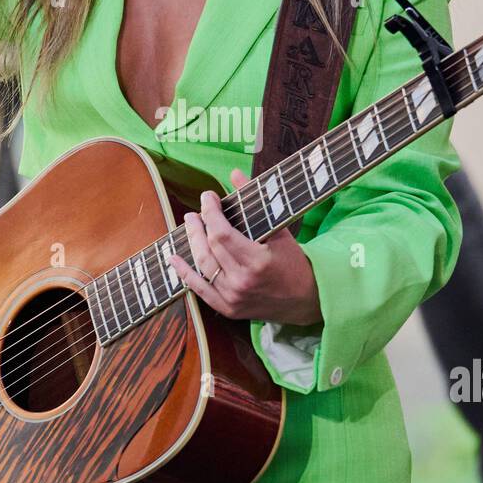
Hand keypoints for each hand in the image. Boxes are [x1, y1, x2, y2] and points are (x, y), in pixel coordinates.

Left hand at [168, 169, 323, 326]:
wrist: (307, 299)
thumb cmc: (295, 262)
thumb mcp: (280, 231)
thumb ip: (256, 202)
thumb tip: (235, 174)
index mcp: (257, 262)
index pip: (222, 233)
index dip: (210, 212)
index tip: (208, 197)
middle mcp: (242, 282)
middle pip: (209, 248)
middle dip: (199, 225)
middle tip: (195, 212)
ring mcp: (233, 298)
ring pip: (202, 266)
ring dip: (192, 243)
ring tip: (189, 225)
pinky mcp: (228, 309)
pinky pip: (200, 290)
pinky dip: (185, 273)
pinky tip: (174, 259)